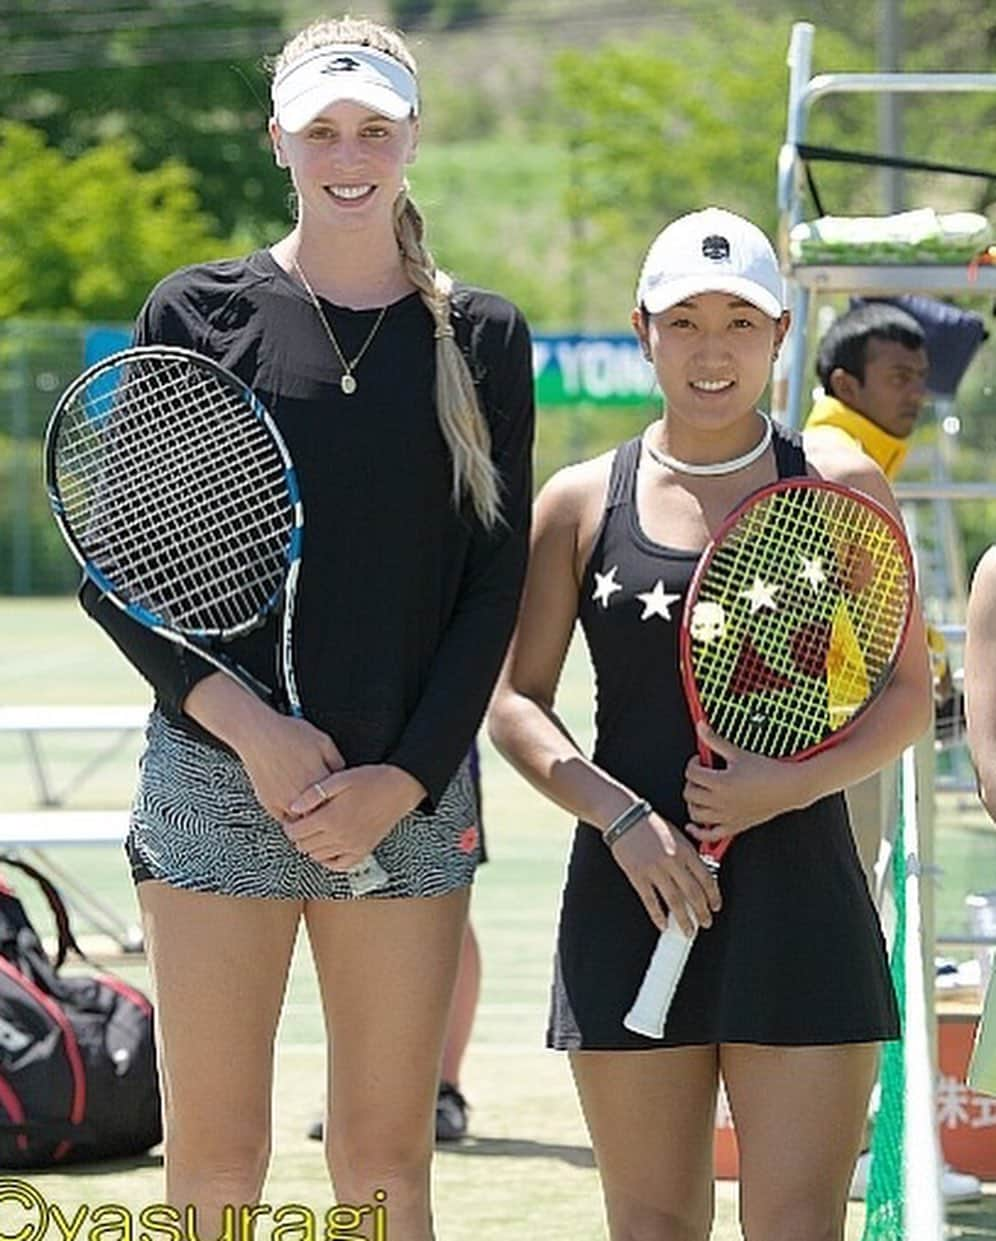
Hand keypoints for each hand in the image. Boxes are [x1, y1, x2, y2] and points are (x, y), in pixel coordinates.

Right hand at [234, 710, 345, 821]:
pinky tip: (294, 801)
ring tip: (310, 803)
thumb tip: (343, 777)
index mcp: (319, 781)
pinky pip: (285, 819)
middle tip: (326, 802)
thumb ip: (338, 762)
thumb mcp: (324, 741)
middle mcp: (303, 796)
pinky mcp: (270, 805)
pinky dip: (291, 814)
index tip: (340, 798)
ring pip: (304, 820)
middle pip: (321, 814)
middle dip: (325, 809)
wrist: (257, 735)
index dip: (340, 800)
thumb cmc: (288, 735)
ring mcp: (286, 803)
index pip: (338, 802)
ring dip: (308, 814)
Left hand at [283, 764, 425, 871]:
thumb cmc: (370, 780)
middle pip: (304, 846)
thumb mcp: (339, 778)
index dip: (289, 826)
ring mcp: (352, 846)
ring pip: (318, 856)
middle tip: (301, 824)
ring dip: (311, 846)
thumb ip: (314, 794)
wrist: (399, 789)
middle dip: (298, 836)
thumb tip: (293, 807)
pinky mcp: (363, 851)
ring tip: (314, 832)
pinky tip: (328, 847)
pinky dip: (329, 860)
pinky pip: (339, 865)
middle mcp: (340, 836)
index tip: (291, 819)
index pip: (296, 832)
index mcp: (331, 818)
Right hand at [609, 810, 721, 935]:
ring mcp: (655, 869)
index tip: (715, 906)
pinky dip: (657, 915)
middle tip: (705, 922)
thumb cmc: (650, 824)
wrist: (625, 816)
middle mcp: (673, 861)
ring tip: (689, 930)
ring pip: (674, 901)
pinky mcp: (637, 875)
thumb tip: (699, 875)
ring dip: (684, 919)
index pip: (706, 878)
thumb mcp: (677, 834)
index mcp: (685, 850)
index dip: (713, 896)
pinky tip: (663, 925)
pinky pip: (650, 900)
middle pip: (693, 893)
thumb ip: (688, 854)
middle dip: (701, 912)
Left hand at [683, 721, 805, 844]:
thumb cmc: (768, 771)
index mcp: (721, 783)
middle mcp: (721, 802)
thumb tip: (701, 727)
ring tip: (699, 793)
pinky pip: (710, 835)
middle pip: (689, 793)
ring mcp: (727, 816)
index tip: (700, 760)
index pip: (691, 773)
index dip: (693, 763)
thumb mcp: (738, 753)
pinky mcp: (734, 826)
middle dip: (691, 782)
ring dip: (692, 803)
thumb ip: (715, 741)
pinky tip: (692, 825)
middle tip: (700, 775)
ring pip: (695, 814)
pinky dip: (698, 832)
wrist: (789, 787)